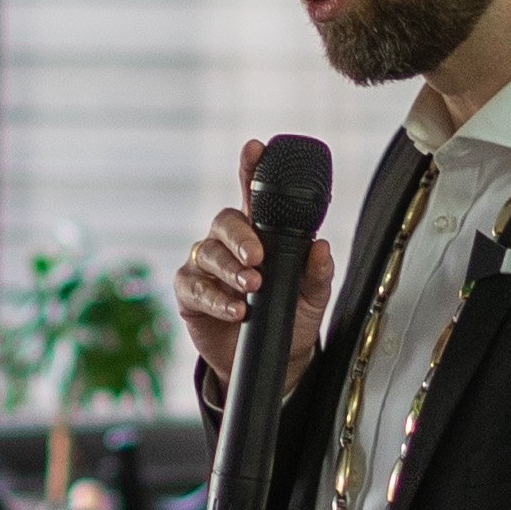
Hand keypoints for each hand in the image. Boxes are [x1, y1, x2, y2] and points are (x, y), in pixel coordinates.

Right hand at [174, 139, 335, 402]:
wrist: (274, 361)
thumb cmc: (291, 319)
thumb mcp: (313, 298)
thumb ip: (317, 273)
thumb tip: (321, 247)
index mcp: (260, 234)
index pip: (252, 194)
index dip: (250, 168)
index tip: (254, 148)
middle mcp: (228, 244)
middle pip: (225, 221)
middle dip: (240, 236)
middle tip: (258, 258)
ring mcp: (206, 267)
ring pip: (207, 252)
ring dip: (230, 269)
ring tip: (251, 286)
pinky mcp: (190, 295)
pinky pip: (193, 286)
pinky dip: (215, 297)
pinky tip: (235, 308)